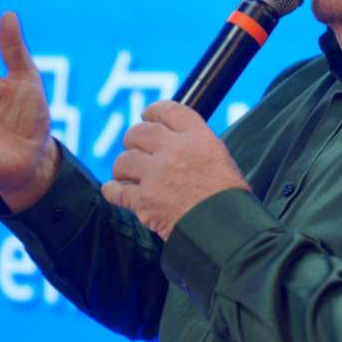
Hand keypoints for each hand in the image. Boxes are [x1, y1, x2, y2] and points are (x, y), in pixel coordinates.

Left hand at [102, 101, 249, 239]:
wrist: (227, 230)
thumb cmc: (228, 199)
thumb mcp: (220, 159)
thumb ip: (196, 146)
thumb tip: (173, 142)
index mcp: (198, 138)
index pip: (168, 110)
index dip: (154, 111)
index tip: (147, 115)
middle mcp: (175, 150)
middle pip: (140, 132)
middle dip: (133, 140)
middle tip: (135, 148)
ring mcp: (156, 175)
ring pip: (124, 160)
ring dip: (123, 168)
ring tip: (127, 175)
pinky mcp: (143, 200)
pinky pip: (116, 190)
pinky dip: (113, 190)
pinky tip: (114, 190)